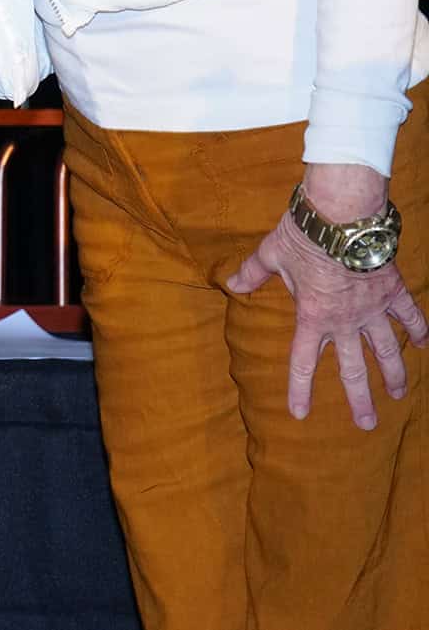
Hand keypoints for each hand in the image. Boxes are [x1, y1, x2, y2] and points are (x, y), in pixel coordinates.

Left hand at [227, 196, 426, 430]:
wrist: (342, 216)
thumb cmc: (302, 234)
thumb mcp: (270, 254)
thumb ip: (251, 272)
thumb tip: (231, 284)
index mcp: (312, 316)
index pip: (302, 361)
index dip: (300, 389)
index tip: (300, 414)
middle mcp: (345, 320)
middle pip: (353, 368)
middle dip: (359, 399)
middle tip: (366, 425)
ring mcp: (373, 308)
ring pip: (387, 350)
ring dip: (394, 374)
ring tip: (399, 395)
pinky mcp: (393, 291)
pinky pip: (410, 316)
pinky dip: (419, 330)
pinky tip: (424, 345)